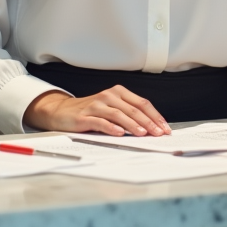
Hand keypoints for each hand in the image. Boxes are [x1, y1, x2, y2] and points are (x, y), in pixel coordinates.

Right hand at [23, 86, 171, 136]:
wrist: (62, 111)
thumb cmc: (91, 112)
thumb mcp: (111, 109)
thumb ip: (128, 115)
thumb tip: (151, 129)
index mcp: (119, 92)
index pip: (142, 103)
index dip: (155, 116)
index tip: (165, 128)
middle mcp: (109, 96)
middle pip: (133, 109)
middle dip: (148, 122)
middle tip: (159, 133)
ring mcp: (96, 105)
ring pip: (119, 114)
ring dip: (133, 124)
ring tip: (143, 134)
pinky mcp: (84, 116)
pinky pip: (100, 121)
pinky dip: (111, 127)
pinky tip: (119, 133)